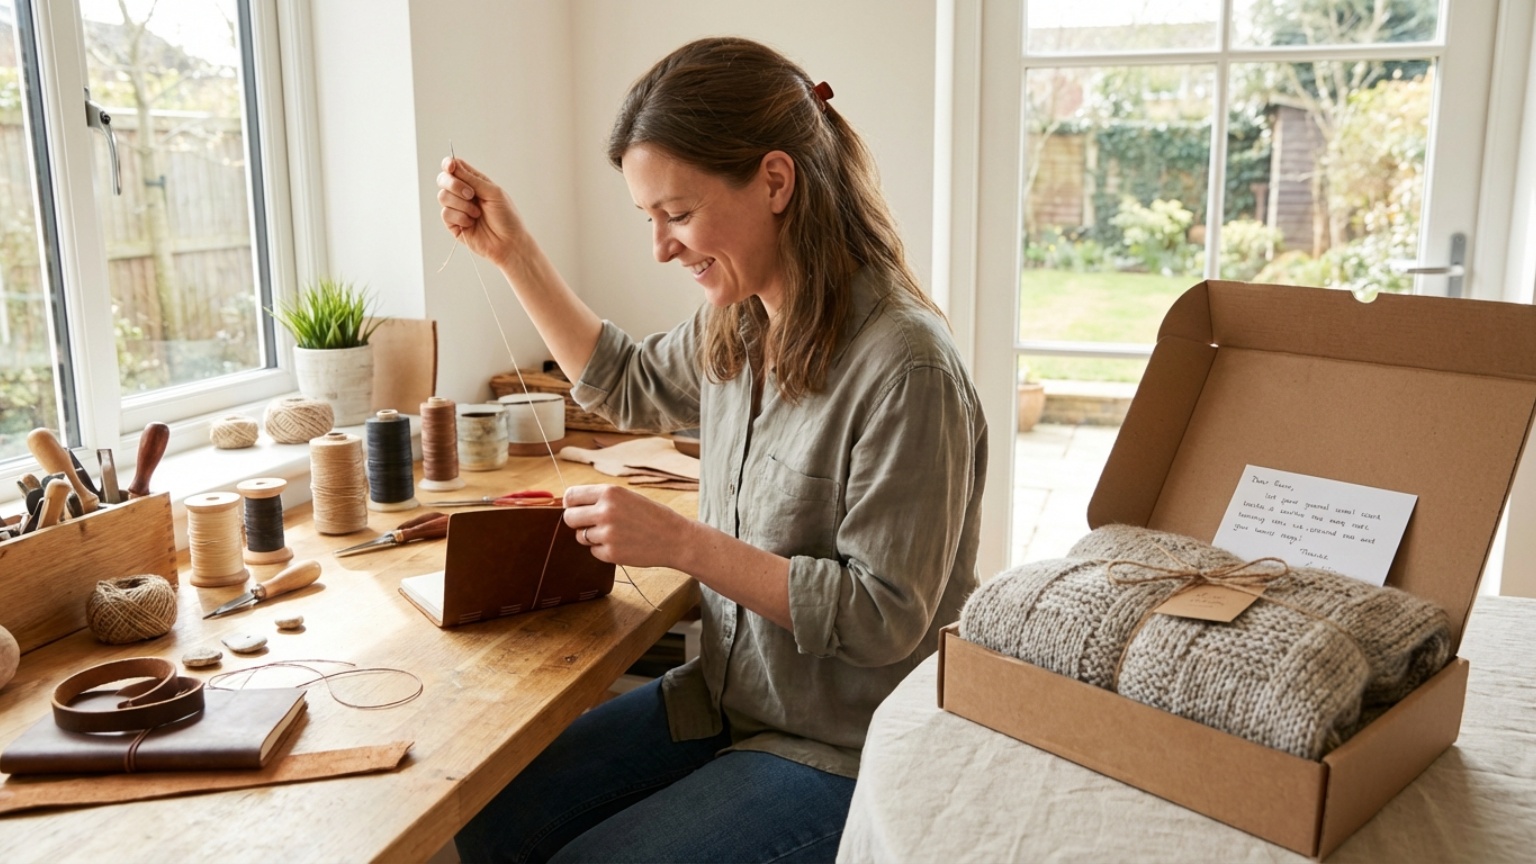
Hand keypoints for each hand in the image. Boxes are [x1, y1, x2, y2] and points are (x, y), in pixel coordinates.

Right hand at [437, 156, 526, 265]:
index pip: (455, 167)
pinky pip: (445, 213)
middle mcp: (463, 194)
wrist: (509, 242)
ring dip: (462, 204)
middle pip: (443, 179)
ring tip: (477, 213)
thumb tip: (453, 164)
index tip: (450, 167)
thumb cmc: (507, 217)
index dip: (449, 165)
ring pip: (442, 196)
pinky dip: (460, 217)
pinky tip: (472, 223)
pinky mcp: (453, 224)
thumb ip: (472, 179)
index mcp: (474, 183)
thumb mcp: (493, 192)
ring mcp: (457, 209)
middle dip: (454, 185)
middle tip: (471, 195)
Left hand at [563, 484, 690, 569]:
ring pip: (581, 536)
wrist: (674, 538)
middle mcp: (606, 511)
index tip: (576, 508)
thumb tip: (570, 505)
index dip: (571, 503)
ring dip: (591, 537)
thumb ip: (601, 499)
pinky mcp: (611, 553)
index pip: (571, 496)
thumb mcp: (627, 496)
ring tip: (614, 533)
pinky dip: (603, 550)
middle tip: (590, 524)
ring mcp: (607, 534)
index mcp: (610, 492)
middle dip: (577, 522)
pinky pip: (593, 551)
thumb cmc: (651, 516)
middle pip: (569, 518)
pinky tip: (621, 544)